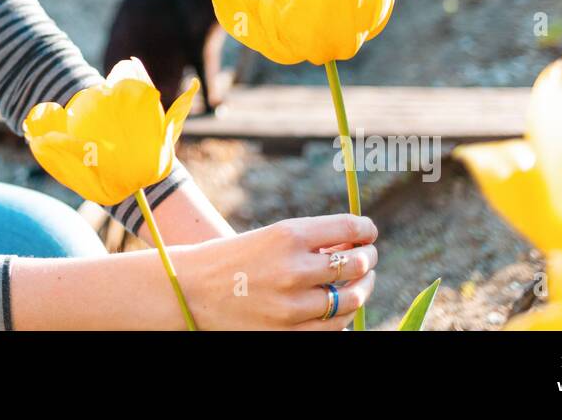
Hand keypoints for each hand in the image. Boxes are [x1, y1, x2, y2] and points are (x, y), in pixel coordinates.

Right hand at [172, 214, 378, 329]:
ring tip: (360, 283)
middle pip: (356, 265)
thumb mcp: (270, 236)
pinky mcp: (287, 333)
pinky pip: (334, 328)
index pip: (349, 228)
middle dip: (369, 259)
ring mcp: (292, 305)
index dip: (366, 229)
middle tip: (368, 257)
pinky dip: (343, 317)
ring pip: (351, 300)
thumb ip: (311, 242)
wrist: (192, 289)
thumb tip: (354, 244)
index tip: (368, 231)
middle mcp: (294, 269)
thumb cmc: (233, 257)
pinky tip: (339, 307)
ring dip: (363, 289)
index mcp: (288, 235)